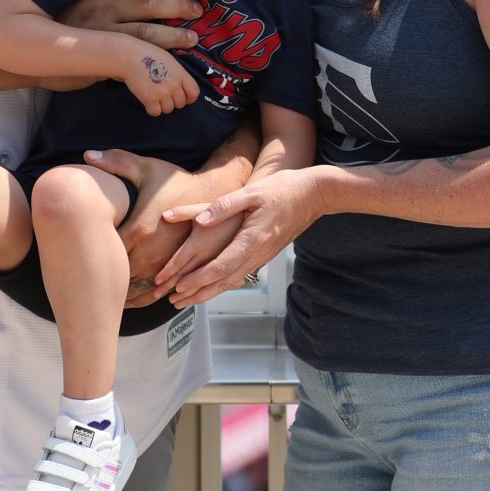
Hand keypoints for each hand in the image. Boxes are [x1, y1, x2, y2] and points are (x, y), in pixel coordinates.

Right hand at [64, 0, 205, 49]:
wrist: (25, 52)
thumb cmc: (53, 23)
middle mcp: (98, 8)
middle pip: (146, 1)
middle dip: (177, 4)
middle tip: (197, 8)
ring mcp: (101, 35)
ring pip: (147, 33)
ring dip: (174, 35)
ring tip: (192, 36)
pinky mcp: (101, 59)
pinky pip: (137, 58)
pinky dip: (157, 58)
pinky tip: (173, 61)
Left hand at [87, 148, 210, 304]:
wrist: (212, 194)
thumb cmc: (175, 182)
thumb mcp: (146, 168)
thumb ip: (115, 162)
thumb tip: (87, 155)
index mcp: (139, 230)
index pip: (105, 252)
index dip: (87, 259)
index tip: (72, 261)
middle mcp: (152, 252)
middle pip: (118, 276)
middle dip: (101, 280)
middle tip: (80, 286)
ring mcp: (166, 265)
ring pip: (138, 289)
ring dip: (122, 295)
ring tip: (103, 298)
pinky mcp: (178, 270)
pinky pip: (157, 292)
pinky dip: (143, 299)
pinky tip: (131, 301)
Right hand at [120, 39, 198, 116]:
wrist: (128, 57)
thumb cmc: (146, 55)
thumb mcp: (169, 59)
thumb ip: (178, 73)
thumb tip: (181, 85)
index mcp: (180, 73)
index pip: (194, 93)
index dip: (189, 98)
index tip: (183, 98)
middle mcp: (174, 84)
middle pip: (180, 103)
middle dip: (172, 101)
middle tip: (163, 95)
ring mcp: (162, 93)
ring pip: (168, 109)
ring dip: (162, 106)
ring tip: (154, 96)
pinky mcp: (150, 99)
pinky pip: (155, 112)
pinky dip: (151, 109)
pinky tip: (147, 100)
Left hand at [161, 166, 328, 302]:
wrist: (313, 195)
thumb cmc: (283, 189)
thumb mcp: (252, 191)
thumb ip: (224, 205)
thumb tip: (200, 220)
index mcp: (253, 238)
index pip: (222, 265)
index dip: (199, 279)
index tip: (179, 287)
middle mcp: (258, 253)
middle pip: (225, 281)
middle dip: (198, 293)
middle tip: (175, 301)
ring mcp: (263, 256)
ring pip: (233, 281)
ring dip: (209, 292)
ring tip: (188, 299)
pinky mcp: (265, 254)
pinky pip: (241, 274)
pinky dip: (223, 284)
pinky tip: (213, 286)